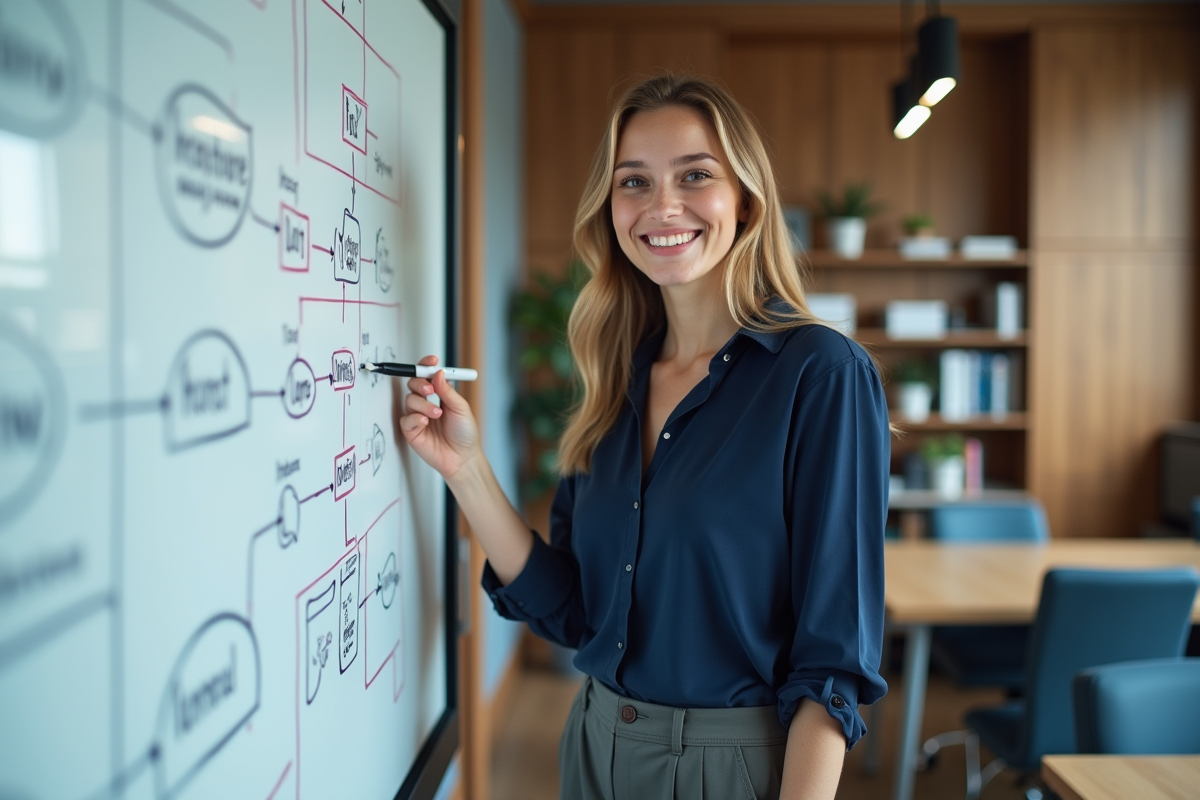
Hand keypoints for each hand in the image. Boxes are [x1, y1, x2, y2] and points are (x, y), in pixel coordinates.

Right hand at [396, 355, 481, 479]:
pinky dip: (414, 418)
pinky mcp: (411, 431)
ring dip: (423, 404)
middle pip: (413, 384)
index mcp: (439, 395)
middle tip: (430, 389)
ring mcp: (417, 417)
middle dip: (420, 383)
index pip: (428, 375)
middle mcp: (426, 403)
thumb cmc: (464, 433)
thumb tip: (438, 372)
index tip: (432, 360)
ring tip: (437, 414)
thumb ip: (447, 391)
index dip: (426, 366)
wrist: (462, 457)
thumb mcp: (461, 408)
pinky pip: (405, 419)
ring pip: (410, 400)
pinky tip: (425, 422)